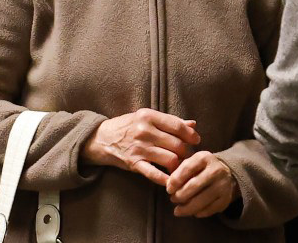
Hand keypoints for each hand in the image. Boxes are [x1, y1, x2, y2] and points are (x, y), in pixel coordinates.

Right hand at [82, 109, 199, 186]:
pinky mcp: (134, 163)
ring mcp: (139, 148)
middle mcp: (144, 131)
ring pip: (170, 159)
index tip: (196, 140)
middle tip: (187, 155)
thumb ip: (170, 121)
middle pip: (177, 144)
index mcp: (149, 116)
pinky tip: (171, 181)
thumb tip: (193, 125)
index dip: (190, 135)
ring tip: (179, 165)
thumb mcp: (147, 118)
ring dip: (178, 165)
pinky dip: (165, 179)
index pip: (177, 126)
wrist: (101, 138)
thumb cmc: (128, 126)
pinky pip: (154, 174)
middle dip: (186, 152)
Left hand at [166, 151, 239, 217]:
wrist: (227, 172)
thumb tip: (168, 184)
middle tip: (173, 199)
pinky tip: (192, 211)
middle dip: (179, 195)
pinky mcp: (226, 198)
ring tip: (177, 210)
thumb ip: (178, 171)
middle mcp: (216, 170)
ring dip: (186, 208)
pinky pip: (209, 210)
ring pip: (201, 201)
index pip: (187, 168)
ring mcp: (223, 185)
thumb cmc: (201, 168)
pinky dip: (198, 212)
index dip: (176, 180)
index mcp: (205, 157)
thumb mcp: (192, 162)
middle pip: (194, 186)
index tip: (168, 189)